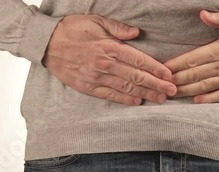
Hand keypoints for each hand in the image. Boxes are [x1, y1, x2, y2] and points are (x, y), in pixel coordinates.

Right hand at [43, 15, 176, 104]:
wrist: (46, 43)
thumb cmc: (72, 29)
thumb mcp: (96, 21)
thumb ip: (118, 28)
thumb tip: (137, 33)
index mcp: (109, 47)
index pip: (139, 60)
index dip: (156, 69)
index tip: (169, 75)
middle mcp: (105, 64)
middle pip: (137, 76)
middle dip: (157, 84)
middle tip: (172, 91)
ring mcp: (96, 77)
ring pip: (126, 88)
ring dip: (146, 94)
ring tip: (161, 98)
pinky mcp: (87, 87)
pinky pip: (110, 95)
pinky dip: (125, 99)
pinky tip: (138, 102)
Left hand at [164, 11, 218, 103]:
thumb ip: (218, 19)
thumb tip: (202, 14)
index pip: (192, 59)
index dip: (175, 65)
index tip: (162, 70)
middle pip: (194, 75)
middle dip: (176, 81)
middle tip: (160, 86)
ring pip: (205, 87)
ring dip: (187, 91)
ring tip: (172, 95)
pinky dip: (210, 99)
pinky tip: (197, 101)